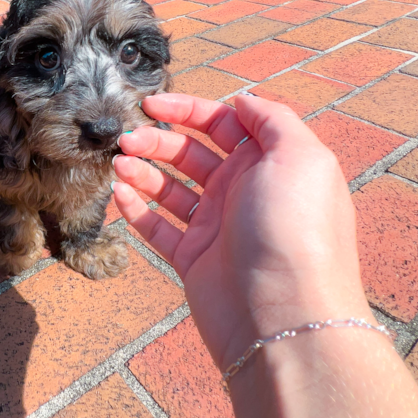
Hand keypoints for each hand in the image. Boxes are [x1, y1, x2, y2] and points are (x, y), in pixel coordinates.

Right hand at [112, 93, 373, 369]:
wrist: (285, 316)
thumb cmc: (294, 230)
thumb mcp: (299, 157)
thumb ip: (273, 120)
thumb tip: (243, 100)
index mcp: (269, 164)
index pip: (222, 123)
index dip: (186, 109)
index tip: (150, 105)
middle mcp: (243, 191)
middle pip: (190, 153)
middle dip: (157, 140)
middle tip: (125, 139)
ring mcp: (217, 226)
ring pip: (170, 188)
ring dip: (142, 171)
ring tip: (118, 164)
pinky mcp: (194, 260)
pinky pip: (158, 227)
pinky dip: (137, 209)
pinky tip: (119, 192)